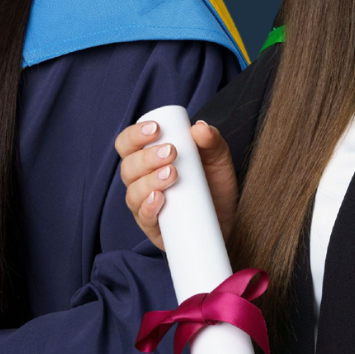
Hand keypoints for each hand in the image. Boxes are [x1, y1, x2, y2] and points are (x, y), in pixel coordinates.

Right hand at [115, 113, 236, 249]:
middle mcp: (140, 181)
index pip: (127, 144)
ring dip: (149, 180)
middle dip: (146, 157)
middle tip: (171, 152)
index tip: (155, 129)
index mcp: (147, 160)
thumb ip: (212, 141)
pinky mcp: (153, 226)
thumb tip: (200, 127)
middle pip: (128, 166)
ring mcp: (144, 204)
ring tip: (172, 174)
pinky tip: (159, 198)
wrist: (226, 222)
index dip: (134, 134)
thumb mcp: (218, 160)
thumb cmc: (215, 188)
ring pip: (133, 191)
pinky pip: (142, 216)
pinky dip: (148, 206)